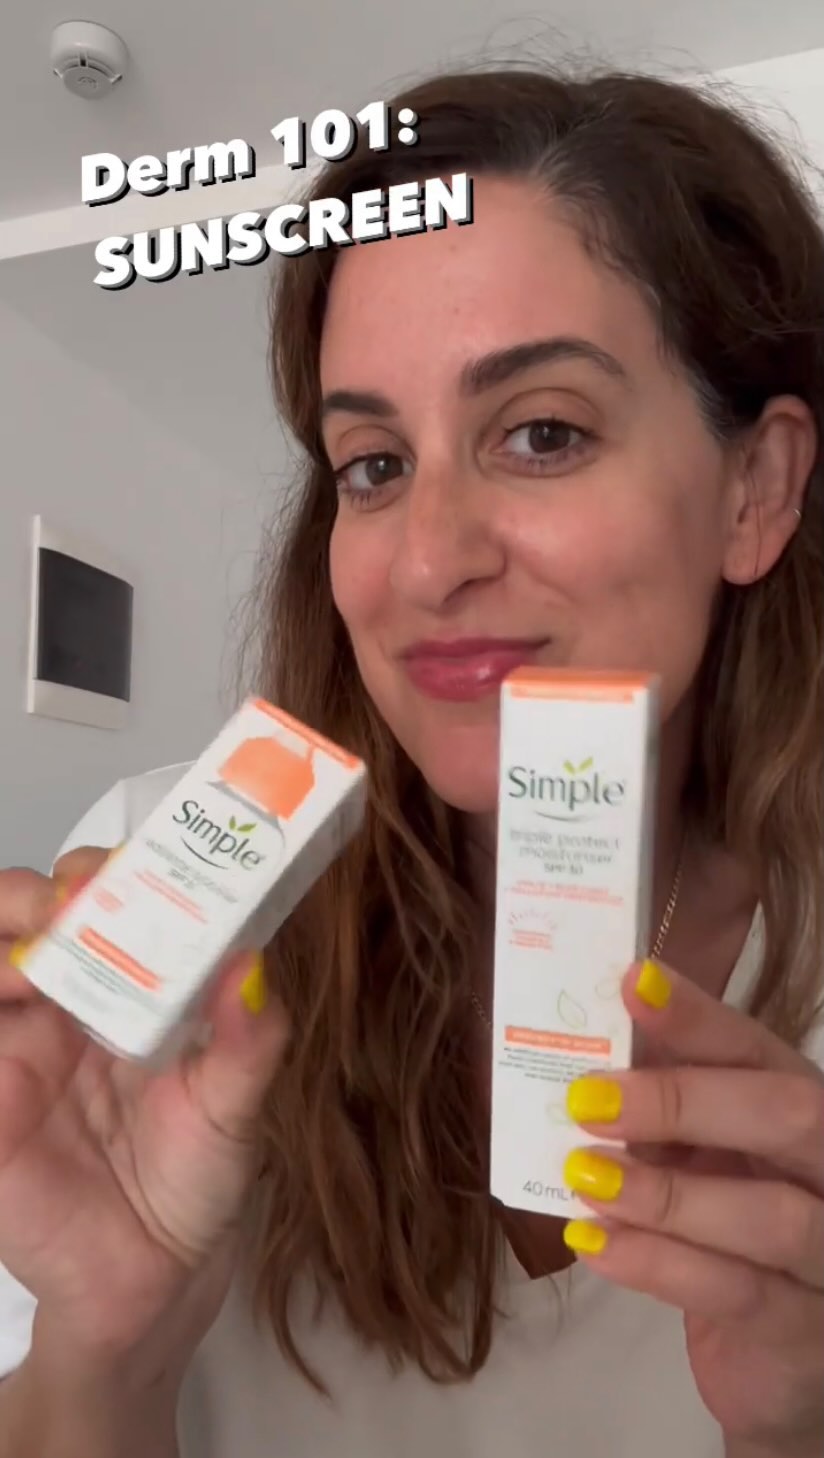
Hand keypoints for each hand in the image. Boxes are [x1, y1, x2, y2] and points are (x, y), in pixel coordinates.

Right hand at [0, 849, 288, 1378]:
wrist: (150, 1277)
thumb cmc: (194, 1178)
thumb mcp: (236, 1107)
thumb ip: (249, 1040)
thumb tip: (255, 966)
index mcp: (130, 986)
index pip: (103, 900)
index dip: (106, 872)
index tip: (125, 870)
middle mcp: (66, 1004)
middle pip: (25, 913)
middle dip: (36, 892)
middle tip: (67, 901)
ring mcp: (17, 1047)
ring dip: (6, 940)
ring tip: (34, 962)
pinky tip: (12, 1000)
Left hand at [560, 959, 823, 1457]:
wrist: (779, 1358)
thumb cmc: (732, 1232)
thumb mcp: (705, 1156)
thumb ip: (665, 1111)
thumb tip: (578, 1057)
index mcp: (804, 1109)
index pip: (758, 1049)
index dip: (699, 1016)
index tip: (632, 983)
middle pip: (786, 1116)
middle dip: (686, 1100)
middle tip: (588, 1099)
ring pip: (770, 1216)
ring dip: (665, 1194)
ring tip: (583, 1175)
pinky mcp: (804, 1334)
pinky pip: (736, 1295)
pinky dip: (658, 1265)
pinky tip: (594, 1243)